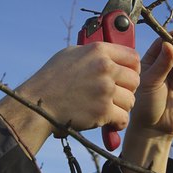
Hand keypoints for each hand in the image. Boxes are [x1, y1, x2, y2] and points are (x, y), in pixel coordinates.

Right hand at [0, 42, 139, 154]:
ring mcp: (105, 90)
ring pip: (131, 100)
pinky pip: (123, 118)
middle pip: (135, 80)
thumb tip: (110, 53)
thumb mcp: (71, 54)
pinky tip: (109, 120)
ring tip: (110, 107)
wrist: (37, 104)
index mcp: (98, 51)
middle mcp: (104, 68)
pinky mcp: (102, 111)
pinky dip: (117, 122)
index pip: (133, 57)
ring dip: (122, 107)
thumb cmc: (51, 79)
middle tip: (117, 95)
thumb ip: (93, 53)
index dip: (133, 68)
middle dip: (128, 89)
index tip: (127, 76)